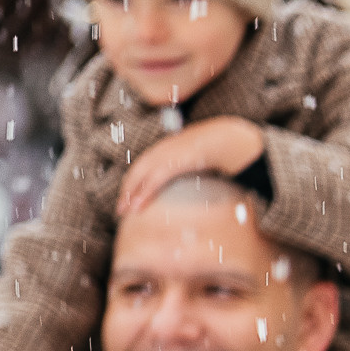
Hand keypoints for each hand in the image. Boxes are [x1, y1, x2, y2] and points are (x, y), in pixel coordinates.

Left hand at [116, 116, 267, 215]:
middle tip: (120, 210)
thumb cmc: (219, 150)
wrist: (229, 139)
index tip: (128, 198)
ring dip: (130, 195)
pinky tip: (137, 206)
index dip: (134, 182)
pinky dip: (144, 193)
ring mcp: (167, 155)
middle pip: (137, 171)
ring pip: (141, 176)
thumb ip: (191, 168)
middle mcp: (163, 150)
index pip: (143, 166)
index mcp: (167, 148)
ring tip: (125, 212)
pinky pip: (154, 179)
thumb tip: (194, 187)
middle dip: (126, 191)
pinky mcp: (174, 162)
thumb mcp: (200, 159)